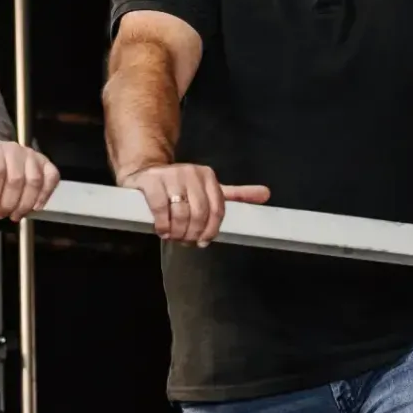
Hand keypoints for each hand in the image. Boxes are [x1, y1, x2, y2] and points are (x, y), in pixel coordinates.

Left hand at [0, 139, 60, 220]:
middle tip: (0, 215)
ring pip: (34, 181)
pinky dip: (45, 194)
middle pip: (16, 179)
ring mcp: (32, 155)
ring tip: (16, 215)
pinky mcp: (45, 163)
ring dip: (26, 203)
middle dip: (8, 203)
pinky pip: (51, 177)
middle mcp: (14, 149)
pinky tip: (36, 207)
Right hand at [121, 163, 270, 244]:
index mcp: (208, 176)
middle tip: (185, 241)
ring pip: (180, 213)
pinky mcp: (151, 181)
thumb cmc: (181, 186)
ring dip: (177, 232)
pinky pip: (160, 208)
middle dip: (193, 233)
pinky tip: (162, 231)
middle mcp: (191, 173)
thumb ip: (236, 194)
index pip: (217, 210)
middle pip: (199, 214)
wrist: (145, 171)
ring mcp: (170, 176)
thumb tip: (266, 194)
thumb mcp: (209, 189)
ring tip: (173, 237)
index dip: (211, 230)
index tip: (203, 241)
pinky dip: (162, 225)